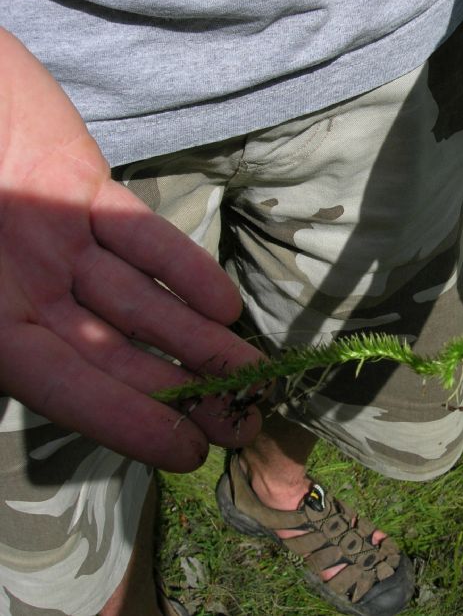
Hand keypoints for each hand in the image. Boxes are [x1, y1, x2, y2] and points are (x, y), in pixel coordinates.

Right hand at [0, 30, 263, 470]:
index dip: (130, 424)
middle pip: (116, 355)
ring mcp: (57, 243)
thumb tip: (33, 367)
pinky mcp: (83, 190)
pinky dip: (181, 267)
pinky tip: (224, 305)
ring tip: (255, 373)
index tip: (191, 453)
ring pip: (138, 302)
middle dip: (182, 393)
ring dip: (199, 339)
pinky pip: (140, 236)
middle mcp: (25, 292)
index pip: (66, 389)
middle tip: (246, 422)